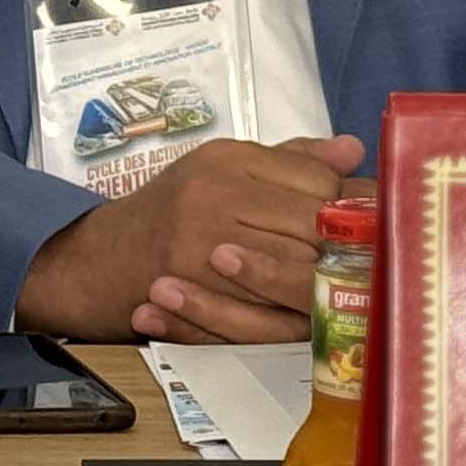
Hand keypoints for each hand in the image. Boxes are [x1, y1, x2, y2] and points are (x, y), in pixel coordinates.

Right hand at [15, 133, 365, 344]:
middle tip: (364, 259)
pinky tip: (307, 311)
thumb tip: (353, 149)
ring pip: (296, 268)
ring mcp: (201, 243)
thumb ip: (291, 159)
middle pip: (313, 223)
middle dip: (343, 246)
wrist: (102, 260)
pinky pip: (267, 309)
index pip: (315, 177)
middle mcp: (212, 193)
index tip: (362, 220)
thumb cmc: (173, 212)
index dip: (348, 203)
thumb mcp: (224, 170)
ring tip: (338, 284)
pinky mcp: (197, 290)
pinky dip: (295, 315)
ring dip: (324, 282)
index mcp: (226, 158)